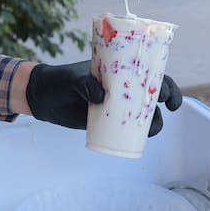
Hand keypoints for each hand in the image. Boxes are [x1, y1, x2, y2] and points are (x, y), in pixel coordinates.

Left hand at [25, 61, 182, 134]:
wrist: (42, 97)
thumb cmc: (59, 80)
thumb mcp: (72, 79)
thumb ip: (85, 84)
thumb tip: (102, 97)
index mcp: (117, 70)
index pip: (147, 71)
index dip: (164, 81)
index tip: (167, 93)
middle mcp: (121, 86)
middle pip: (151, 92)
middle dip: (166, 99)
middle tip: (167, 108)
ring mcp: (115, 104)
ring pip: (143, 113)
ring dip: (154, 121)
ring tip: (152, 129)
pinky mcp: (107, 121)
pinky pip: (127, 128)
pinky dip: (137, 134)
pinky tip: (140, 140)